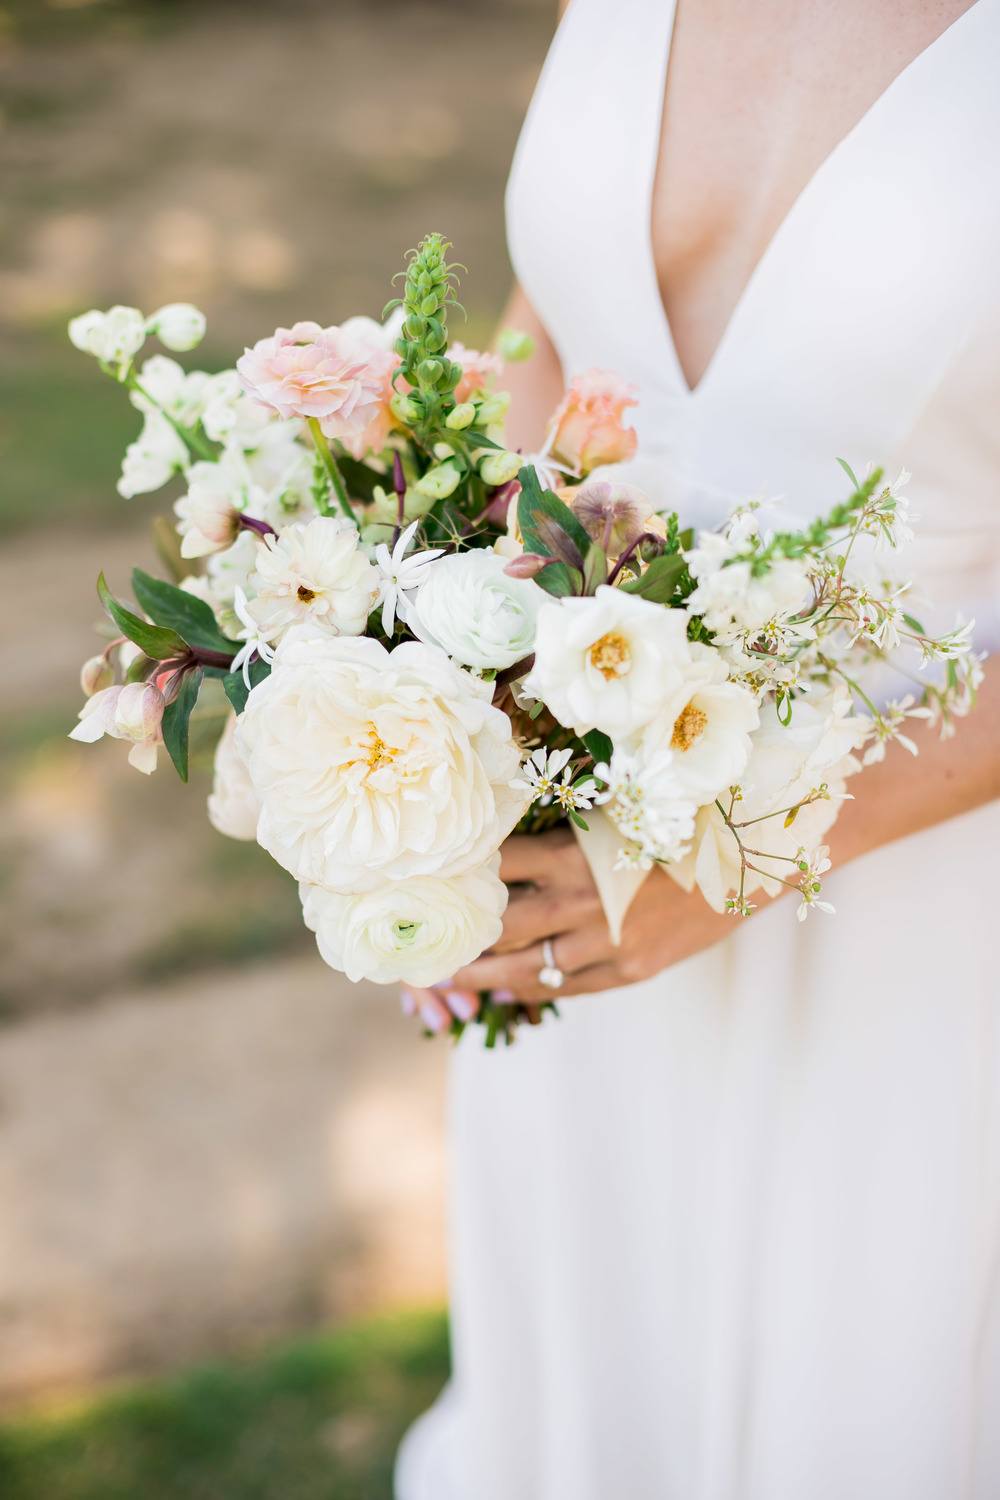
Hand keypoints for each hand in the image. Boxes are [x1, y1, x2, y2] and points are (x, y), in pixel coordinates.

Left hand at [399, 827, 734, 1030]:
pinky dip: (533, 988)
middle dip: (454, 942)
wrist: (744, 863)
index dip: (457, 879)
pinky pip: (567, 986)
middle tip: (416, 948)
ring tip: (446, 979)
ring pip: (524, 969)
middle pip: (498, 929)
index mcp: (572, 854)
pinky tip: (506, 989)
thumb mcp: (613, 818)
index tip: (424, 884)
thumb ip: (559, 835)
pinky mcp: (628, 969)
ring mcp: (605, 941)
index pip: (495, 867)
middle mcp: (581, 901)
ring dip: (482, 976)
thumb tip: (503, 846)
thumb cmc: (672, 827)